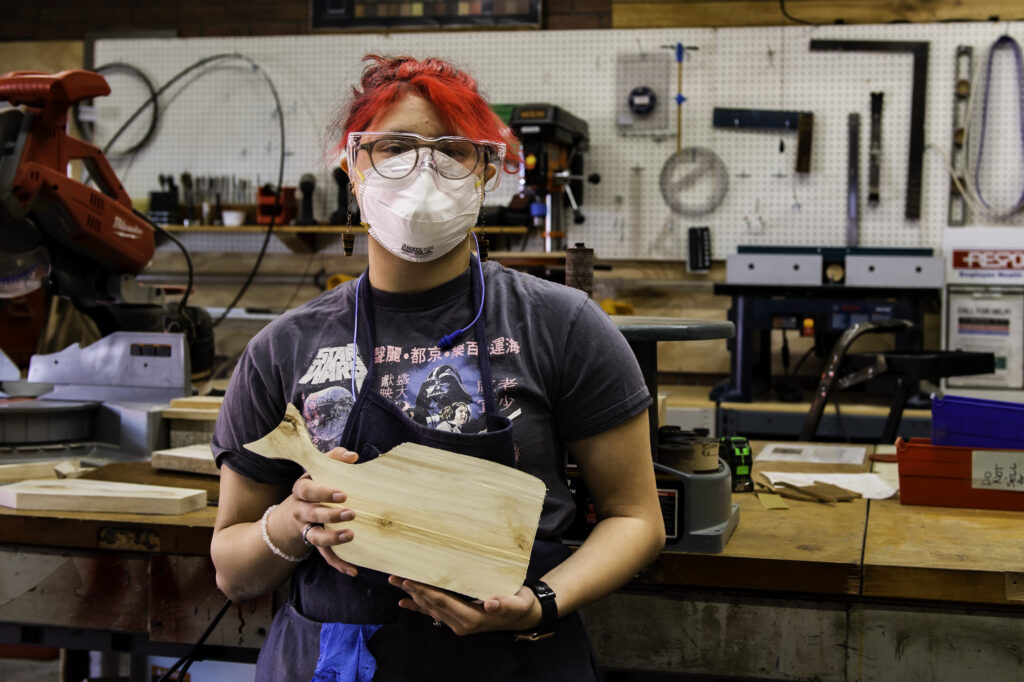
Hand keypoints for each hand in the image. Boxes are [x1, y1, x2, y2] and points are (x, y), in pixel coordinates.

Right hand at [288, 446, 360, 575]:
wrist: (291, 513)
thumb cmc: (313, 485)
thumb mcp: (318, 470)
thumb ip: (334, 458)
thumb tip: (352, 456)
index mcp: (301, 491)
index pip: (308, 491)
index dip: (323, 492)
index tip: (342, 494)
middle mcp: (301, 511)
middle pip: (313, 514)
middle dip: (331, 515)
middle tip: (351, 513)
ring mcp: (306, 529)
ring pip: (316, 538)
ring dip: (333, 539)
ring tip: (350, 536)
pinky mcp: (315, 543)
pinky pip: (325, 555)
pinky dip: (338, 563)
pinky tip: (352, 570)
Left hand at [387, 576, 541, 635]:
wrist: (523, 615)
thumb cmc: (520, 605)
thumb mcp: (517, 603)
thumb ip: (504, 604)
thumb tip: (490, 603)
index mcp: (472, 618)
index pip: (443, 602)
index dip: (426, 591)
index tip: (411, 581)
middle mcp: (461, 623)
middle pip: (432, 605)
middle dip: (413, 591)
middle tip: (396, 576)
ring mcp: (457, 622)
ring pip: (430, 608)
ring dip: (412, 595)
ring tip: (396, 582)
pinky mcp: (457, 618)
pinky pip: (433, 613)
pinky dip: (418, 606)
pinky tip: (404, 602)